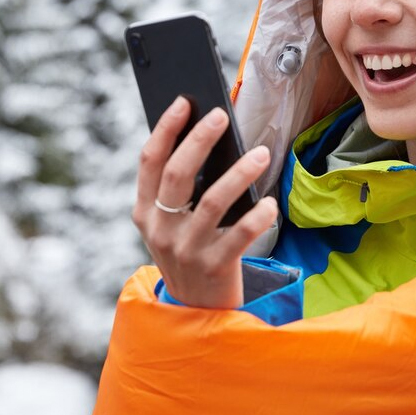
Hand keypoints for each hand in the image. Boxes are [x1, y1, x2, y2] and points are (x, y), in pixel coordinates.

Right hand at [132, 96, 278, 307]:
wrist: (196, 313)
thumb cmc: (190, 252)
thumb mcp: (172, 224)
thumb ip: (180, 192)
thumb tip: (208, 139)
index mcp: (145, 212)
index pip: (150, 161)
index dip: (166, 128)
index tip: (184, 101)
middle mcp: (160, 230)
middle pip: (177, 174)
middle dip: (200, 139)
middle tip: (221, 115)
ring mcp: (185, 250)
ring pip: (212, 201)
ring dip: (239, 173)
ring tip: (262, 154)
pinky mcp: (213, 268)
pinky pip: (239, 236)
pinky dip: (257, 216)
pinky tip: (270, 203)